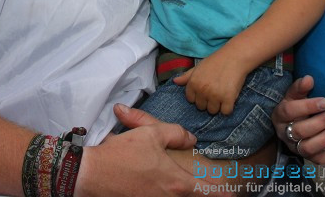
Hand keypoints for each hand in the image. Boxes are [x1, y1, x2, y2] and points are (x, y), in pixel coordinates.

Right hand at [75, 104, 230, 196]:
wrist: (91, 173)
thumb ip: (176, 134)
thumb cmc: (122, 153)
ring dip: (183, 193)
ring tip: (192, 188)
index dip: (221, 193)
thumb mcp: (152, 134)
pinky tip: (161, 185)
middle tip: (214, 189)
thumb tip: (190, 139)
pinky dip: (167, 194)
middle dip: (202, 193)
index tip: (233, 195)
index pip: (206, 191)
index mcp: (176, 182)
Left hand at [172, 51, 247, 114]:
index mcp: (193, 83)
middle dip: (208, 102)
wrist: (235, 56)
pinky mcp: (228, 99)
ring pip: (213, 111)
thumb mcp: (199, 67)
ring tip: (223, 94)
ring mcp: (215, 95)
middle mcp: (202, 90)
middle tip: (216, 91)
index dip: (199, 96)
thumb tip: (175, 81)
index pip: (191, 100)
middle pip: (202, 107)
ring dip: (218, 105)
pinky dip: (228, 107)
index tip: (206, 91)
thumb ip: (187, 76)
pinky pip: (225, 112)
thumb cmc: (216, 61)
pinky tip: (230, 98)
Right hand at [271, 75, 324, 164]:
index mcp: (280, 115)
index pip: (289, 111)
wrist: (295, 123)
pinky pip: (320, 161)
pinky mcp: (309, 158)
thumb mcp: (295, 95)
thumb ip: (301, 87)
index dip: (307, 107)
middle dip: (321, 122)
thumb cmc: (297, 106)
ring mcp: (296, 148)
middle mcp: (284, 133)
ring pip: (308, 148)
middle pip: (299, 131)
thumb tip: (309, 79)